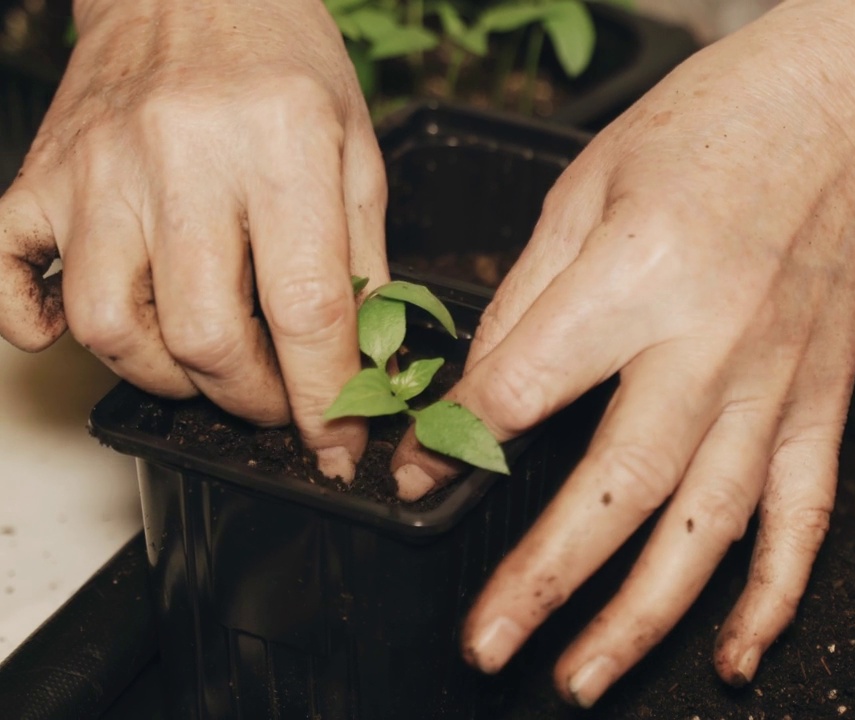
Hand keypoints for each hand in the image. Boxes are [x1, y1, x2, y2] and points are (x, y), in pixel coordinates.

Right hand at [0, 0, 388, 477]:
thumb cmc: (282, 60)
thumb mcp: (357, 150)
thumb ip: (366, 261)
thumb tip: (367, 366)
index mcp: (279, 145)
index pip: (304, 308)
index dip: (325, 399)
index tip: (338, 446)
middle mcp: (180, 157)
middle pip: (202, 335)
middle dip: (250, 399)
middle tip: (277, 402)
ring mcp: (97, 168)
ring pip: (107, 325)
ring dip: (162, 378)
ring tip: (206, 369)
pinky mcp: (40, 174)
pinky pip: (6, 273)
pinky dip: (33, 325)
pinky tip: (82, 331)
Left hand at [391, 4, 854, 705]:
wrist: (841, 112)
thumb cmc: (708, 133)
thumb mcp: (586, 186)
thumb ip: (528, 299)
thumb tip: (475, 396)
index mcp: (636, 276)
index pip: (522, 392)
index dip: (457, 449)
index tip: (421, 483)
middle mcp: (710, 343)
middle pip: (616, 488)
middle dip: (543, 578)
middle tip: (488, 646)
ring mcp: (777, 384)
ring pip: (707, 526)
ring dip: (644, 617)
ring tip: (582, 677)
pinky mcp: (824, 405)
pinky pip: (804, 518)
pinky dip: (774, 598)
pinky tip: (737, 656)